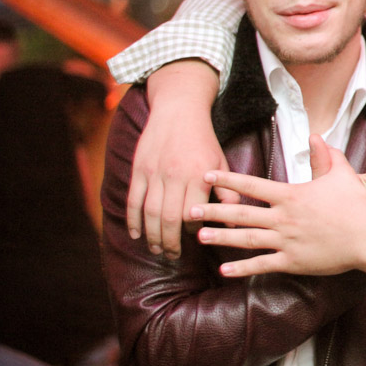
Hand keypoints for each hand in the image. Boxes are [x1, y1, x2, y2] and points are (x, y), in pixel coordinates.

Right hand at [127, 60, 231, 258]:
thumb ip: (227, 193)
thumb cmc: (203, 140)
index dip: (193, 231)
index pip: (193, 214)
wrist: (179, 109)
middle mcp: (174, 175)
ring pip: (149, 212)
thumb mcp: (221, 163)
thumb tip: (232, 223)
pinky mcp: (139, 168)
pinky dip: (132, 220)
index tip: (195, 240)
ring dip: (152, 235)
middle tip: (172, 256)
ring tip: (157, 249)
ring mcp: (154, 172)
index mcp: (198, 175)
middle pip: (168, 219)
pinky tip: (136, 234)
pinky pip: (133, 200)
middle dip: (170, 242)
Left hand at [194, 140, 365, 276]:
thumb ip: (325, 155)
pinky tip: (224, 270)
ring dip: (221, 237)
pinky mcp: (293, 261)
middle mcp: (283, 217)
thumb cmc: (356, 204)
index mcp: (290, 195)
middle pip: (241, 212)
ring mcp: (286, 241)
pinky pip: (262, 265)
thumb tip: (316, 135)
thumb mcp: (341, 173)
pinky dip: (242, 268)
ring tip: (199, 236)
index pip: (251, 184)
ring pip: (246, 238)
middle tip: (190, 209)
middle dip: (214, 210)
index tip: (208, 175)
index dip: (228, 179)